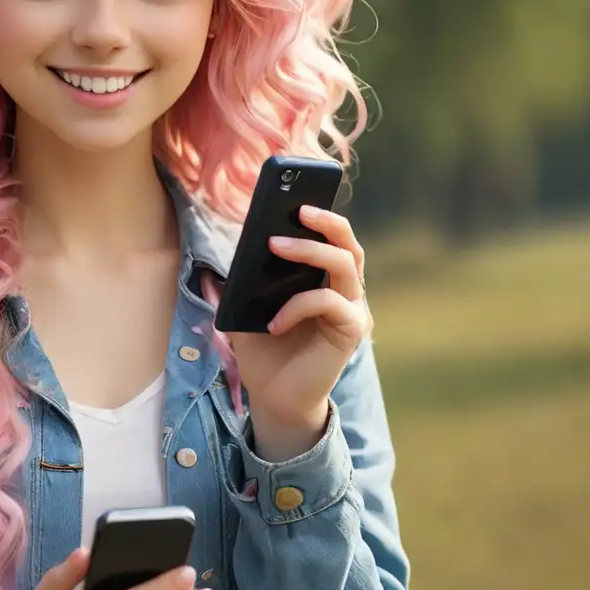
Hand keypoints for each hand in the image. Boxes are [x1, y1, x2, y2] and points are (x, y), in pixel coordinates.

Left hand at [229, 206, 372, 459]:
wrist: (273, 397)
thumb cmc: (263, 348)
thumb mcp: (246, 304)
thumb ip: (247, 276)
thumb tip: (239, 243)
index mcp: (323, 278)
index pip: (330, 237)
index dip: (319, 213)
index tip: (294, 193)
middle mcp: (344, 290)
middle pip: (348, 243)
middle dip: (325, 220)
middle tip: (297, 208)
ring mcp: (350, 309)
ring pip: (345, 264)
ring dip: (309, 250)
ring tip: (273, 245)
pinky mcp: (350, 332)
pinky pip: (329, 303)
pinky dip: (297, 305)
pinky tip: (273, 321)